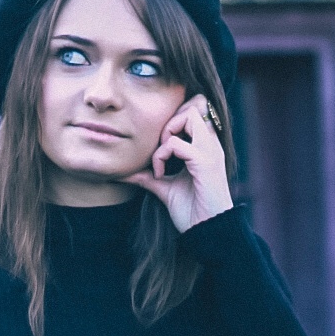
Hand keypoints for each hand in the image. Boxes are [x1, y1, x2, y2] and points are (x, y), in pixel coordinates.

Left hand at [125, 93, 233, 230]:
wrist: (207, 232)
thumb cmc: (192, 212)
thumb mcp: (164, 188)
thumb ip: (147, 176)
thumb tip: (123, 172)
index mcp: (205, 146)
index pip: (195, 109)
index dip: (174, 117)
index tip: (160, 145)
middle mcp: (211, 144)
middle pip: (195, 103)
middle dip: (170, 120)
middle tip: (159, 147)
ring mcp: (211, 151)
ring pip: (190, 115)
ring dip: (168, 132)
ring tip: (160, 157)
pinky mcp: (205, 163)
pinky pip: (177, 144)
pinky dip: (162, 156)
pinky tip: (159, 175)